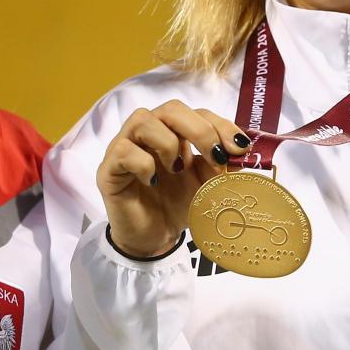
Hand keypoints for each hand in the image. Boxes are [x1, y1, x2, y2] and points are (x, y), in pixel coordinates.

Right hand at [96, 102, 252, 257]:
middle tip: (216, 156)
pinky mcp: (108, 169)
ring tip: (177, 169)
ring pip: (143, 119)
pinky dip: (144, 164)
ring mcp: (125, 147)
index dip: (219, 125)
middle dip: (200, 129)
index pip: (196, 113)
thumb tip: (240, 153)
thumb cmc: (176, 206)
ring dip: (169, 143)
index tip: (240, 148)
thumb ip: (219, 166)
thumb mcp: (206, 185)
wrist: (153, 240)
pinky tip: (154, 182)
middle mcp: (148, 133)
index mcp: (173, 132)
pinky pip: (124, 150)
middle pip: (170, 108)